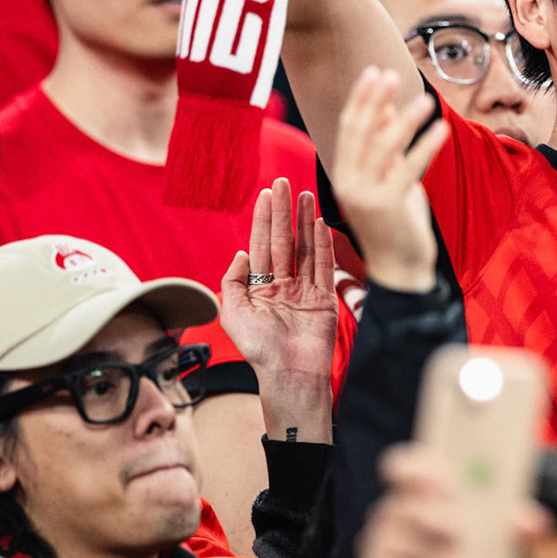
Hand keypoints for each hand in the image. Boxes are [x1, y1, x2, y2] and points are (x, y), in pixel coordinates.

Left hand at [219, 177, 337, 440]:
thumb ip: (232, 282)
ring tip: (304, 194)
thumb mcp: (232, 315)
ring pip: (305, 247)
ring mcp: (305, 290)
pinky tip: (320, 223)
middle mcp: (283, 285)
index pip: (261, 246)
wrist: (290, 375)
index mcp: (260, 288)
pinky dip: (323, 244)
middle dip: (282, 211)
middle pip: (283, 240)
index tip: (265, 194)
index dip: (263, 220)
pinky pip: (324, 265)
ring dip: (304, 220)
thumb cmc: (259, 351)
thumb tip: (241, 252)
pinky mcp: (324, 298)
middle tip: (283, 182)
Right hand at [331, 67, 446, 293]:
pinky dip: (426, 146)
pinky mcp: (388, 206)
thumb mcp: (388, 179)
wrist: (399, 267)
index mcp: (343, 175)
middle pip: (360, 132)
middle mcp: (348, 183)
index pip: (350, 128)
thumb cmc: (395, 222)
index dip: (362, 98)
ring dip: (406, 119)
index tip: (375, 72)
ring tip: (425, 99)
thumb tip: (386, 108)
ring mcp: (366, 195)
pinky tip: (441, 128)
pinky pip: (410, 168)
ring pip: (384, 147)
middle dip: (375, 100)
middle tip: (391, 73)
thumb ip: (385, 148)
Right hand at [356, 443, 546, 557]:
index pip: (405, 465)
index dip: (419, 469)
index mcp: (420, 485)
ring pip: (410, 547)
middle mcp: (395, 510)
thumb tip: (537, 525)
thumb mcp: (496, 526)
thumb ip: (514, 520)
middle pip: (410, 507)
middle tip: (461, 533)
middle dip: (440, 521)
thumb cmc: (472, 543)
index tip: (444, 480)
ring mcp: (382, 544)